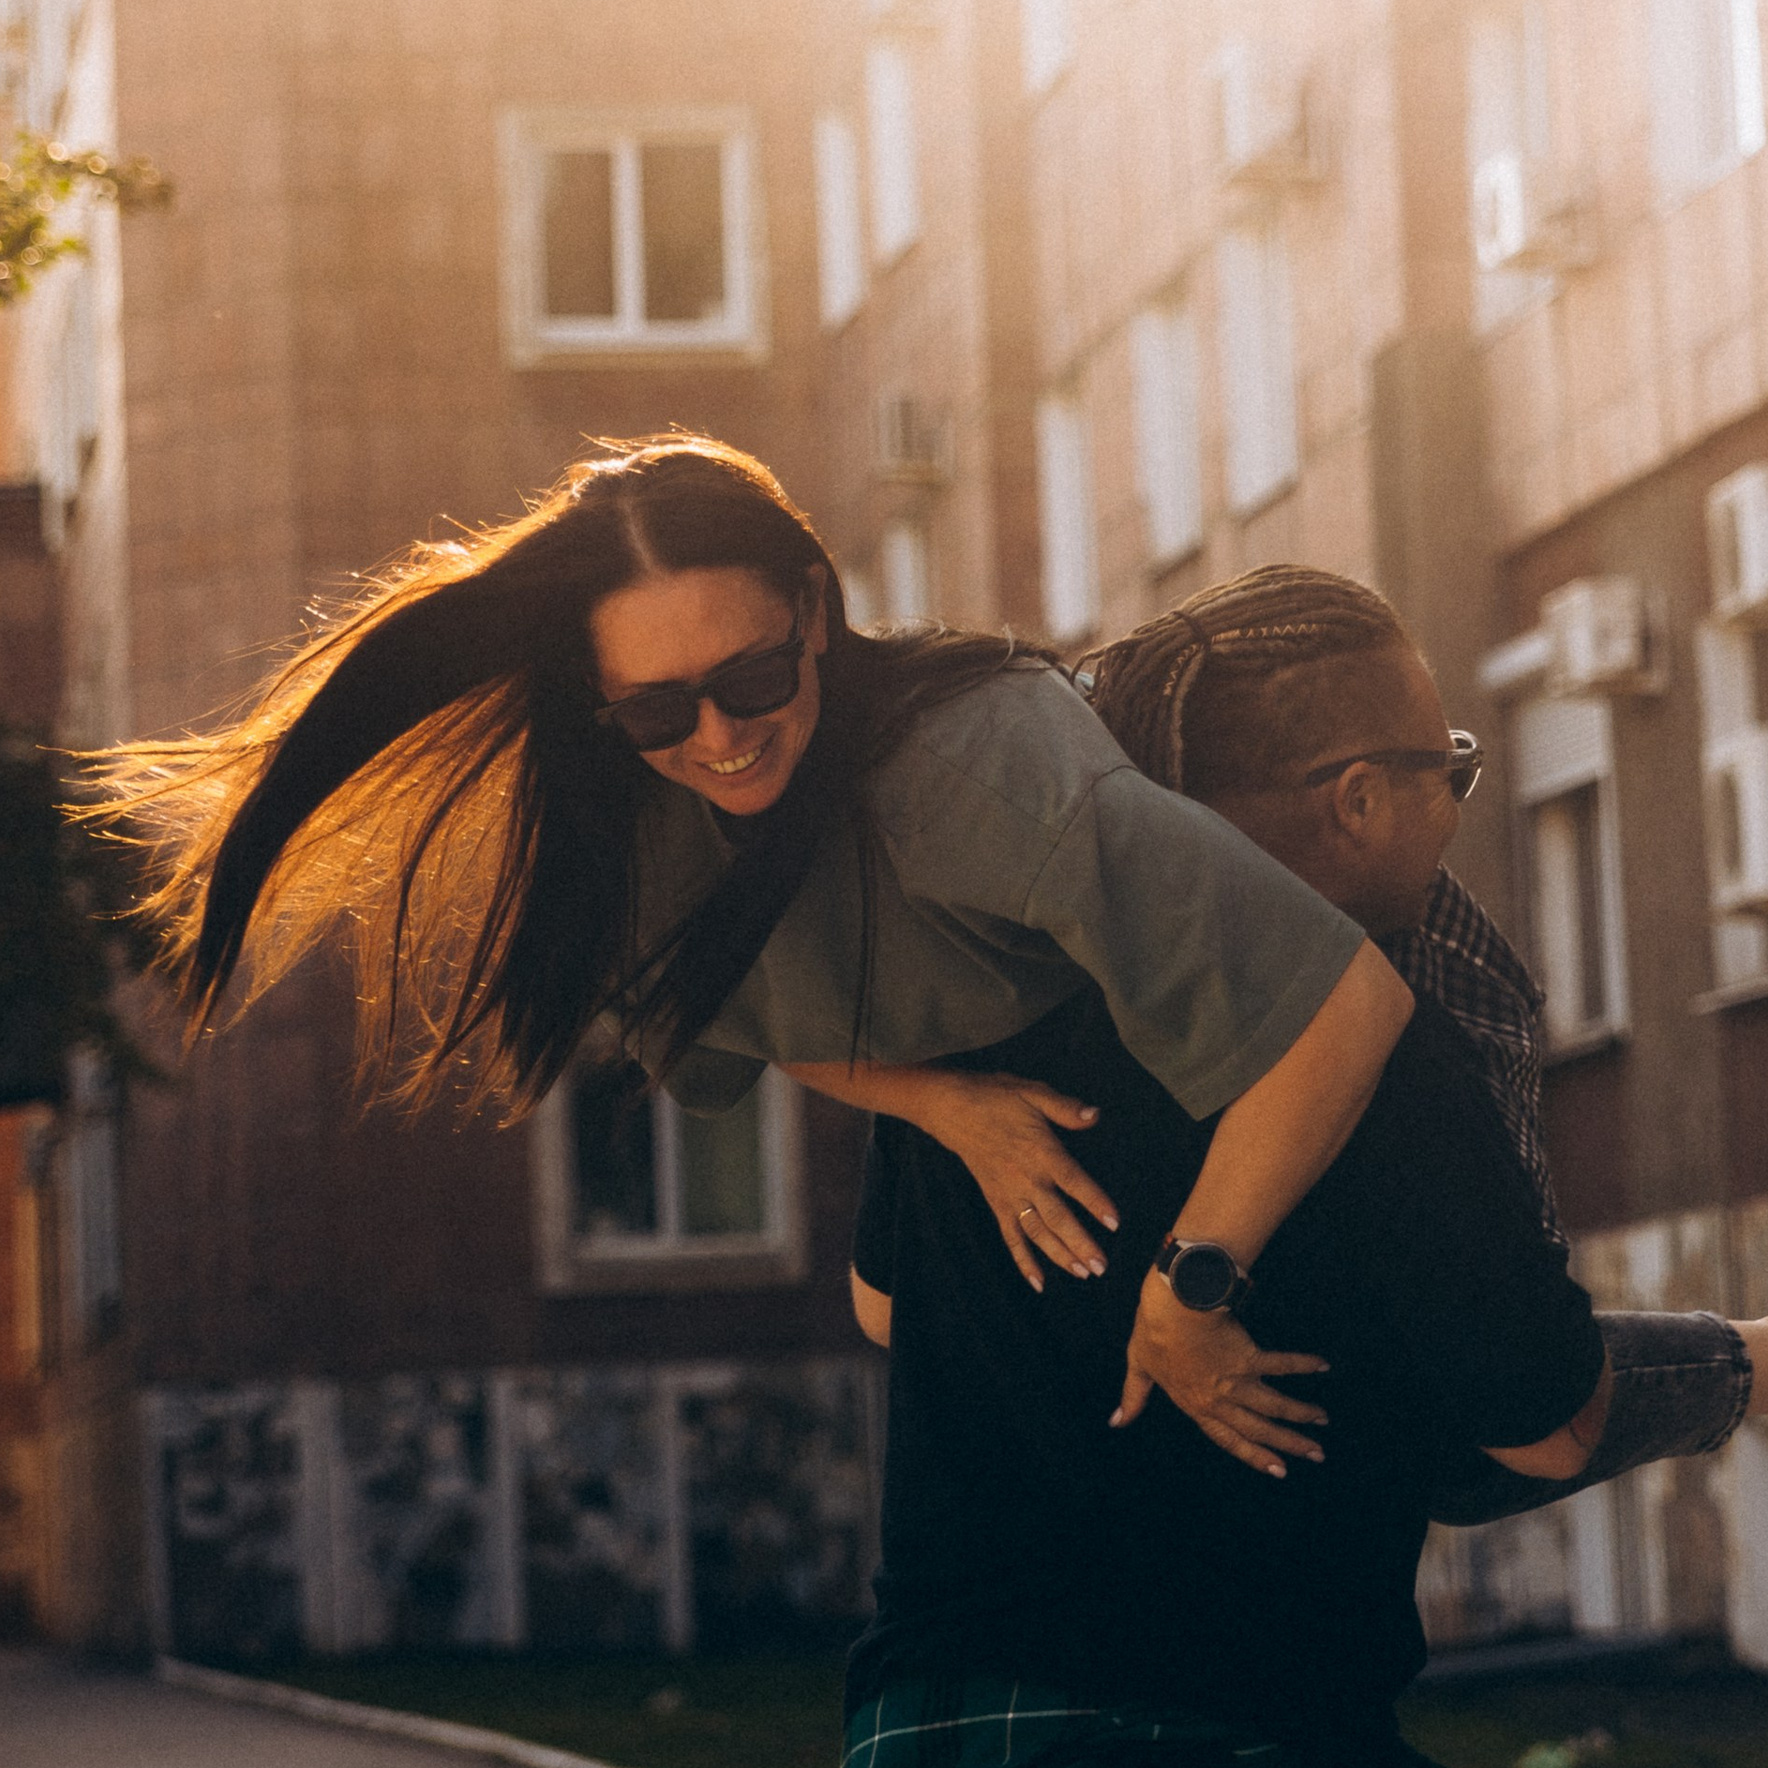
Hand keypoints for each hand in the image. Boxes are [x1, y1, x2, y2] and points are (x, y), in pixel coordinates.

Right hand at [916, 1071, 1117, 1290]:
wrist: (952, 1109)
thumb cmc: (996, 1097)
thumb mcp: (1033, 1091)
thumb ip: (1065, 1108)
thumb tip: (1096, 1115)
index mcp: (1040, 1151)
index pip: (1073, 1181)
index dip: (1094, 1202)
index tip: (1114, 1223)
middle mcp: (1026, 1178)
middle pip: (1057, 1217)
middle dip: (1080, 1243)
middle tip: (1102, 1266)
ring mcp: (1009, 1194)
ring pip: (1036, 1232)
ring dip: (1059, 1254)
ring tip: (1083, 1273)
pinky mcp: (996, 1202)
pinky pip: (1010, 1236)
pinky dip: (1023, 1260)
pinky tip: (1038, 1282)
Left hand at [1112, 1270, 1329, 1476]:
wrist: (1171, 1305)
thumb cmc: (1153, 1331)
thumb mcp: (1138, 1366)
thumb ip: (1133, 1396)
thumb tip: (1115, 1422)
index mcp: (1195, 1404)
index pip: (1229, 1438)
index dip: (1254, 1455)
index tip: (1278, 1469)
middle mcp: (1220, 1398)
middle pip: (1260, 1428)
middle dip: (1289, 1444)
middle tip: (1316, 1454)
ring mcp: (1236, 1380)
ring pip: (1276, 1404)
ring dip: (1302, 1413)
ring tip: (1323, 1420)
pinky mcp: (1248, 1356)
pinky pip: (1281, 1364)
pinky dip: (1302, 1364)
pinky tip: (1322, 1365)